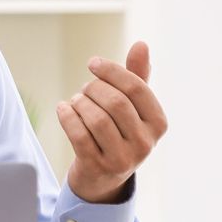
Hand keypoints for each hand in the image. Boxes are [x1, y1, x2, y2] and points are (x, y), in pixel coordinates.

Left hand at [57, 41, 167, 203]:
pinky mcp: (98, 168)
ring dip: (80, 103)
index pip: (136, 87)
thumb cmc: (119, 131)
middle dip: (94, 88)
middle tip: (84, 88)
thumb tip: (141, 44)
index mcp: (158, 123)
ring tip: (75, 101)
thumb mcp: (132, 106)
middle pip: (116, 102)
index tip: (92, 63)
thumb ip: (137, 76)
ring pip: (96, 119)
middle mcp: (145, 143)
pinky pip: (79, 135)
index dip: (111, 70)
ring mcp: (122, 159)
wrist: (103, 177)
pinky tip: (63, 109)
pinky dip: (67, 117)